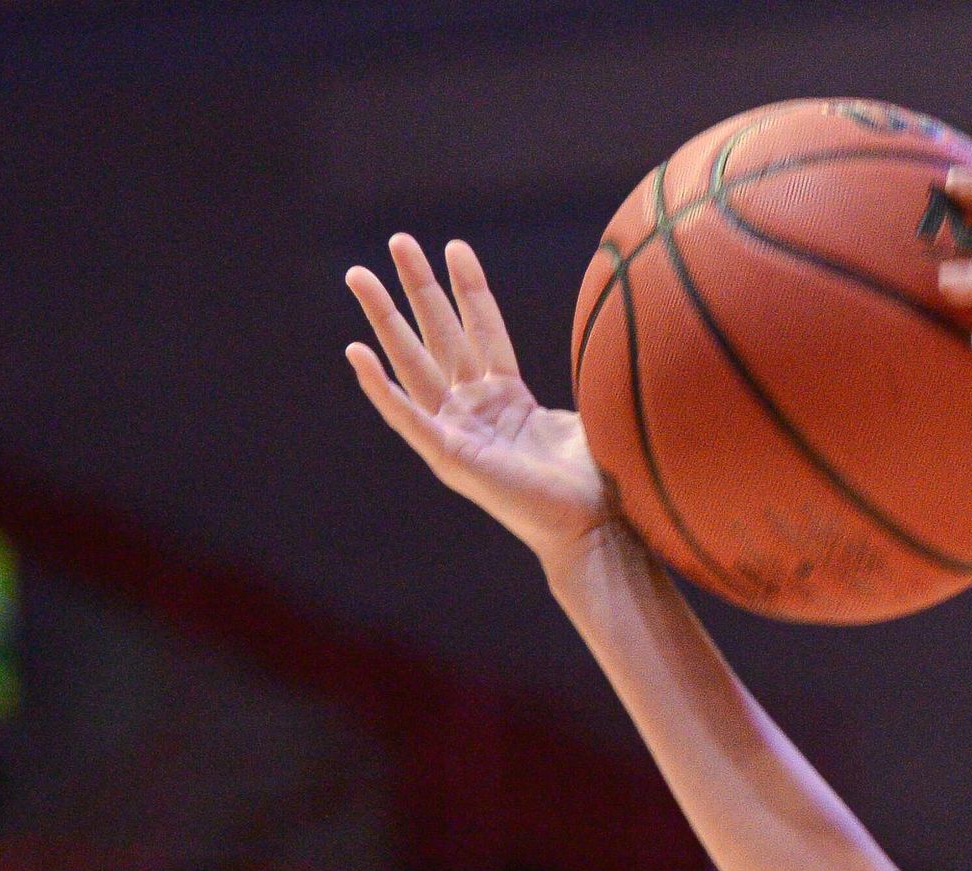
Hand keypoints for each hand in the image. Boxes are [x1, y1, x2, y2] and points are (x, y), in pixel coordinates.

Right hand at [344, 236, 614, 565]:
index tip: (455, 247)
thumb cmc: (594, 484)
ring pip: (413, 362)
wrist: (591, 529)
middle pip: (440, 333)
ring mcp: (458, 430)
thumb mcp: (588, 418)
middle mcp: (475, 408)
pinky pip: (407, 416)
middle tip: (397, 240)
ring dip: (385, 319)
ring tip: (358, 274)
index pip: (483, 328)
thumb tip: (616, 348)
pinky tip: (355, 354)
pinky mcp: (449, 456)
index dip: (469, 288)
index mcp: (507, 397)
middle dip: (417, 286)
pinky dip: (380, 388)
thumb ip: (589, 382)